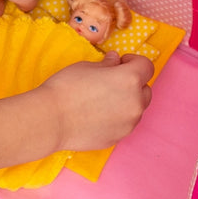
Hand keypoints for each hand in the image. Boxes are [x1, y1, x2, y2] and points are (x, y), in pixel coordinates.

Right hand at [38, 53, 153, 151]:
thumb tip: (114, 61)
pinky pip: (124, 124)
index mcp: (130, 79)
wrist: (51, 120)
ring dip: (126, 101)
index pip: (146, 66)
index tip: (122, 62)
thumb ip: (106, 64)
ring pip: (136, 108)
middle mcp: (135, 102)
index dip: (134, 61)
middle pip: (145, 89)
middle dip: (133, 83)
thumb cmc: (66, 89)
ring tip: (102, 101)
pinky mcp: (119, 137)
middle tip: (111, 82)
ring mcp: (129, 123)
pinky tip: (97, 115)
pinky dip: (117, 117)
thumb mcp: (86, 67)